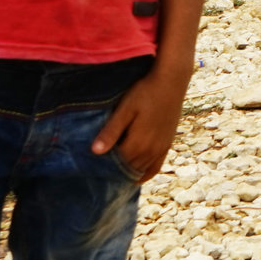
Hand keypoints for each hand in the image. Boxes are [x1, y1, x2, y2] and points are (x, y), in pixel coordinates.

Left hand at [92, 66, 190, 180]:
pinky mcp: (167, 144)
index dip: (102, 168)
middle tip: (96, 174)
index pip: (116, 165)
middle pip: (128, 170)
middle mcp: (151, 150)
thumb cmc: (145, 92)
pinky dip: (144, 174)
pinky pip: (155, 167)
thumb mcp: (125, 109)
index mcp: (138, 143)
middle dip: (113, 173)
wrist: (172, 81)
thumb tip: (95, 152)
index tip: (89, 169)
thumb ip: (111, 131)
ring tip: (112, 175)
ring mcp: (161, 149)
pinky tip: (135, 178)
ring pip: (141, 170)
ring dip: (127, 174)